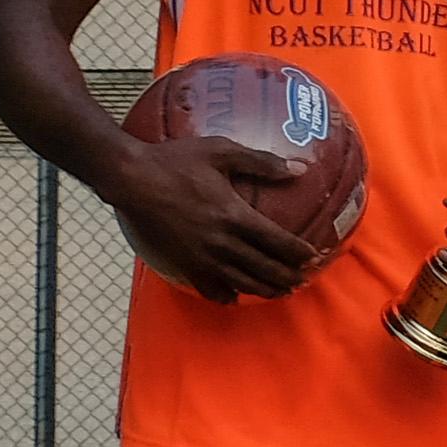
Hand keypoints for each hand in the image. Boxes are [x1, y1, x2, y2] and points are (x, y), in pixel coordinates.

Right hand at [106, 136, 329, 303]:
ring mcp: (201, 258)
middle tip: (303, 280)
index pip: (278, 242)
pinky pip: (209, 289)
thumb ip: (261, 162)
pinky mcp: (183, 264)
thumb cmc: (175, 161)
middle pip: (265, 269)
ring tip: (280, 292)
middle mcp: (221, 242)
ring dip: (265, 290)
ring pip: (242, 283)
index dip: (299, 252)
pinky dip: (226, 296)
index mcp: (234, 215)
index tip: (314, 257)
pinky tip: (235, 296)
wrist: (131, 178)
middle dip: (288, 277)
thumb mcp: (220, 151)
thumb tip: (298, 168)